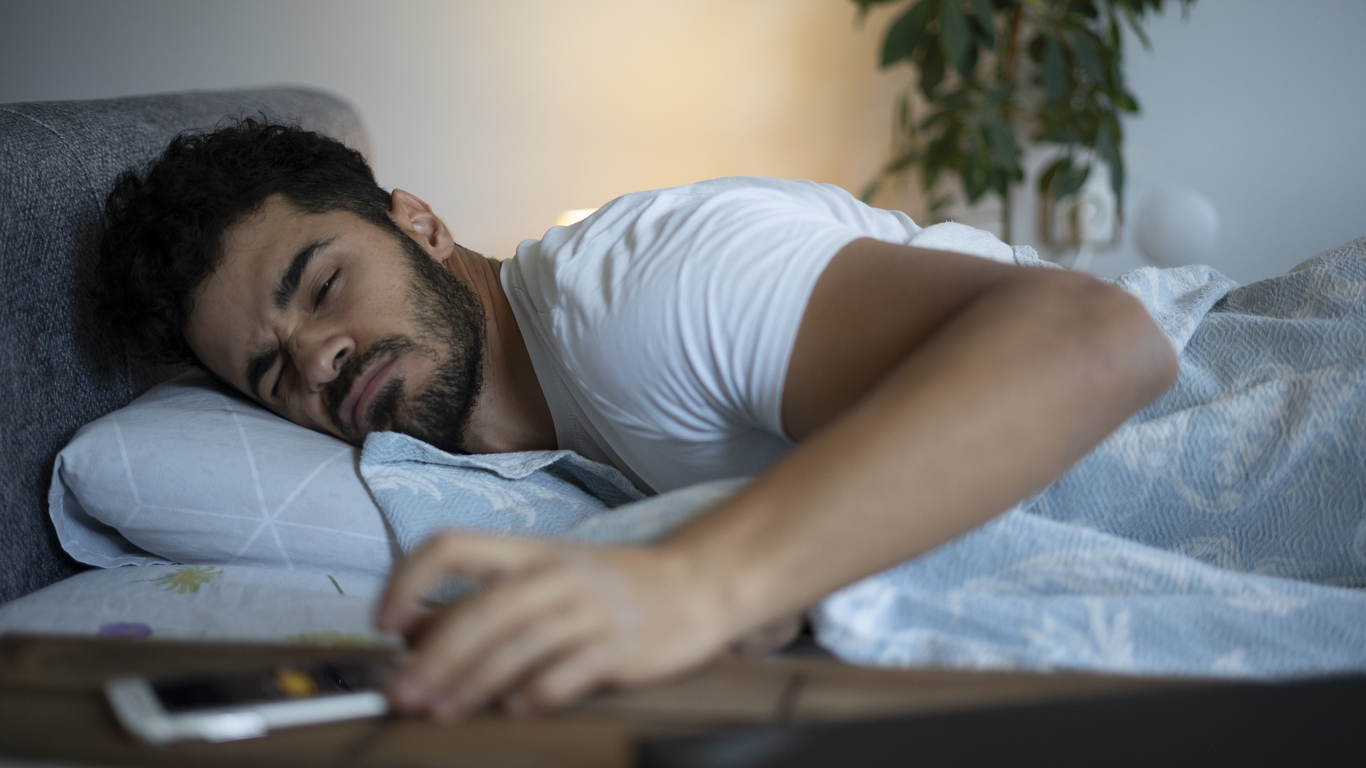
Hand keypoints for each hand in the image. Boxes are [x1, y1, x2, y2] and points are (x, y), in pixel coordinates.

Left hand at [376, 531, 737, 719]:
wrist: (698, 584)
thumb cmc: (612, 588)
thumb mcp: (545, 581)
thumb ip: (482, 602)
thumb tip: (411, 632)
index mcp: (530, 554)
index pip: (453, 546)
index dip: (410, 580)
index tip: (383, 623)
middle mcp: (557, 574)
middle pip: (484, 608)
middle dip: (436, 655)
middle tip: (404, 693)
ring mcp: (592, 608)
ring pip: (522, 642)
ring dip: (475, 680)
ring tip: (443, 711)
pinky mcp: (623, 644)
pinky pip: (573, 668)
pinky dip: (540, 690)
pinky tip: (515, 709)